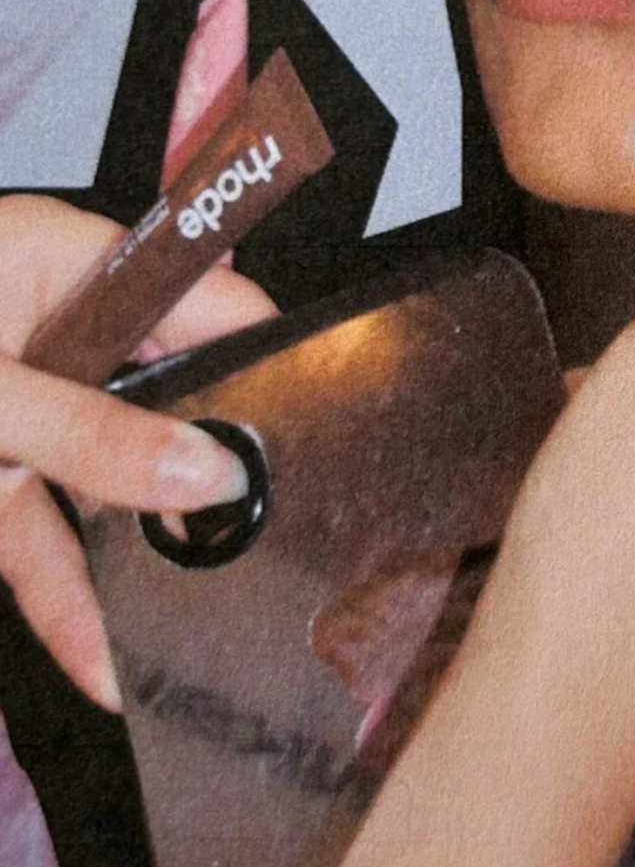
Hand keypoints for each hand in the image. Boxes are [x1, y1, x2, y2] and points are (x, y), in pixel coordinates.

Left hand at [0, 195, 275, 707]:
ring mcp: (19, 406)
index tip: (312, 429)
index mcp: (65, 261)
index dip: (261, 357)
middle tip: (272, 536)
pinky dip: (63, 596)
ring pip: (101, 479)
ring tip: (198, 619)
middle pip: (161, 393)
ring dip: (135, 551)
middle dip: (205, 467)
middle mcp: (54, 326)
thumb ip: (93, 432)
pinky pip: (37, 534)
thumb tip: (211, 473)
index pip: (205, 297)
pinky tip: (100, 665)